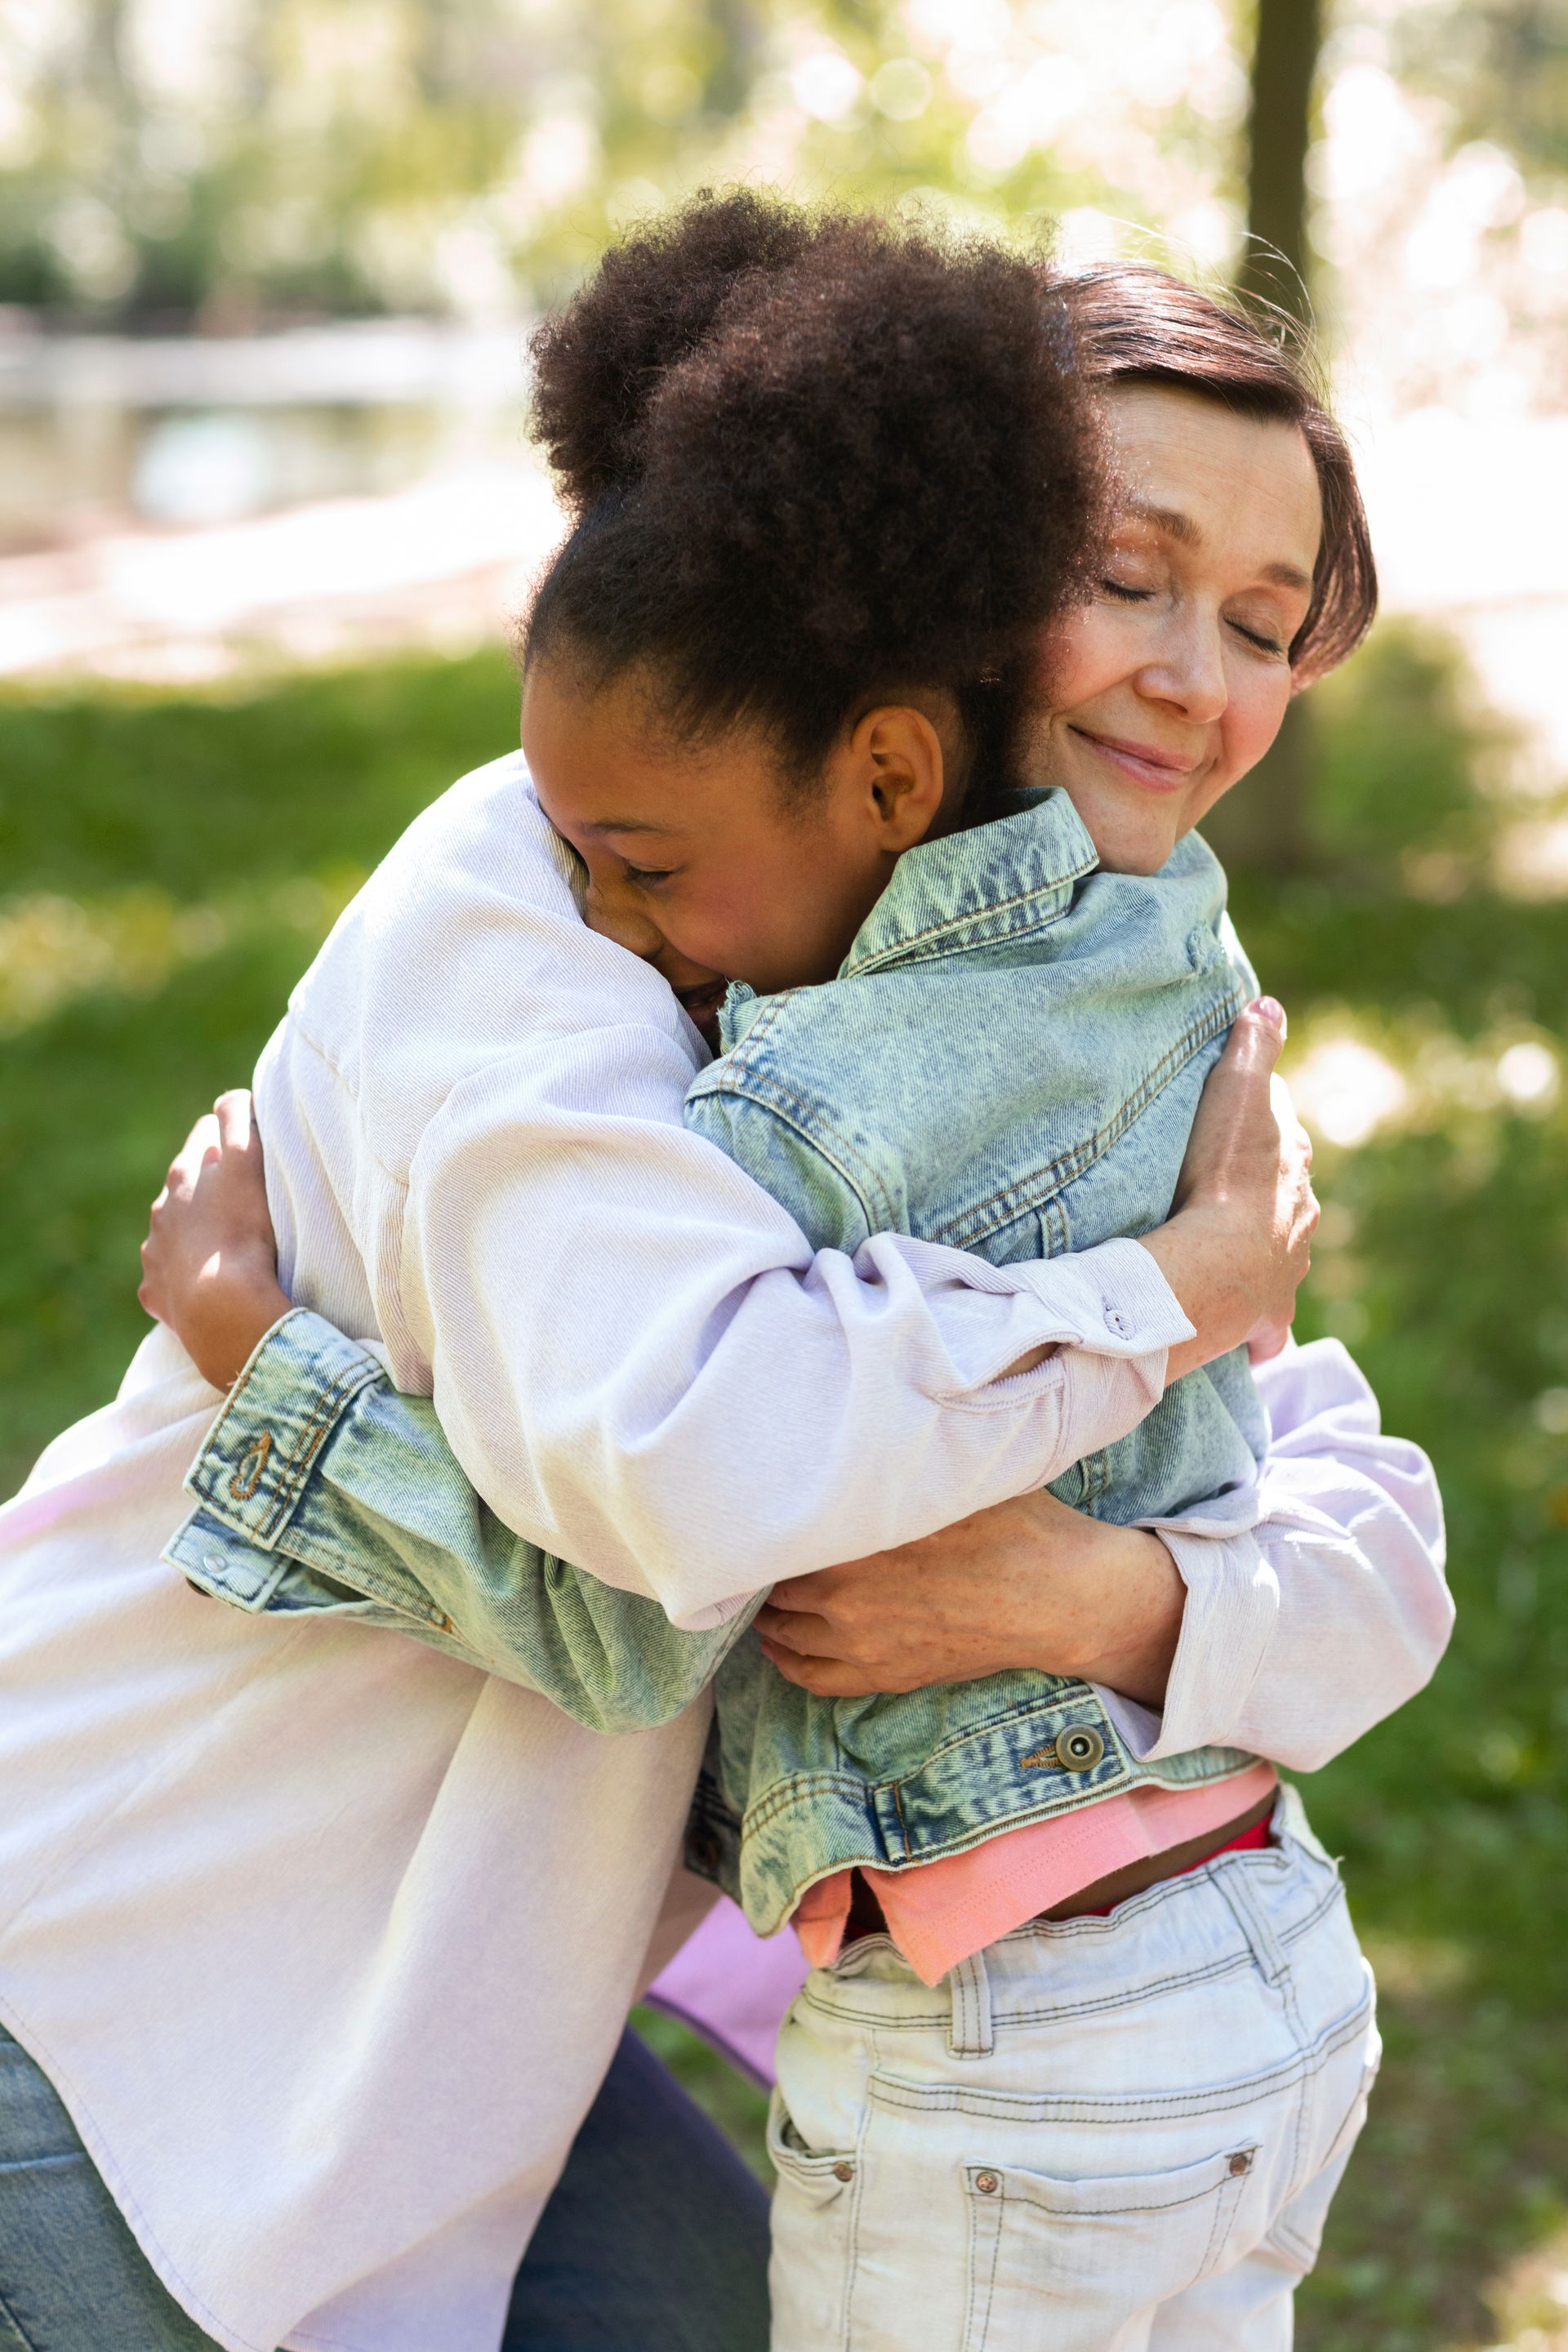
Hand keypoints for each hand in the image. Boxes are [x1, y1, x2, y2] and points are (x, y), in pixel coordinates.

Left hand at [139, 1090, 291, 1390]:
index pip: (205, 1136)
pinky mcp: (155, 1291)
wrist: (222, 1305)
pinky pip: (166, 1279)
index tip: (249, 1148)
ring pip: (173, 1232)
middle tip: (242, 1200)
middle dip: (208, 1185)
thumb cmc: (243, 1232)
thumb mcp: (248, 1162)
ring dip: (194, 1233)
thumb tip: (234, 1096)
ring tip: (225, 1247)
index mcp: (185, 1173)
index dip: (229, 1138)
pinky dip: (182, 1277)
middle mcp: (162, 1209)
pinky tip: (204, 1285)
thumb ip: (239, 1118)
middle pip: (185, 1184)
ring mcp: (156, 1251)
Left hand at [756, 1486, 1184, 1706]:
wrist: (1060, 1596)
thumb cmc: (1014, 1526)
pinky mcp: (887, 1675)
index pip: (785, 1533)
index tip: (761, 1505)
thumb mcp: (954, 1474)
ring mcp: (865, 1643)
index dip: (768, 1522)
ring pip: (786, 1632)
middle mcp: (849, 1596)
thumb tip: (862, 1418)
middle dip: (767, 1566)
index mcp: (860, 1540)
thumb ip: (897, 1460)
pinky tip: (779, 1643)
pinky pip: (814, 1677)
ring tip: (765, 1591)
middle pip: (776, 1583)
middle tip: (762, 1546)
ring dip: (769, 1613)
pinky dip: (789, 1660)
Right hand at [1139, 998, 1316, 1379]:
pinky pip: (1270, 1325)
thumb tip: (1269, 1002)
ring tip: (1225, 1255)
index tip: (1229, 1131)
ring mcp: (1288, 1270)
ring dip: (1259, 1254)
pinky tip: (1253, 1337)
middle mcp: (1301, 1218)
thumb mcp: (1237, 1093)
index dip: (1257, 1132)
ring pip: (1281, 1256)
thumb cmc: (1222, 1177)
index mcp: (1293, 1167)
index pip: (1282, 1138)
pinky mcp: (1268, 1316)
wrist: (1221, 1267)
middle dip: (1261, 1196)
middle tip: (1219, 1192)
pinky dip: (1263, 1329)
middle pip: (1284, 1198)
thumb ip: (1254, 1047)